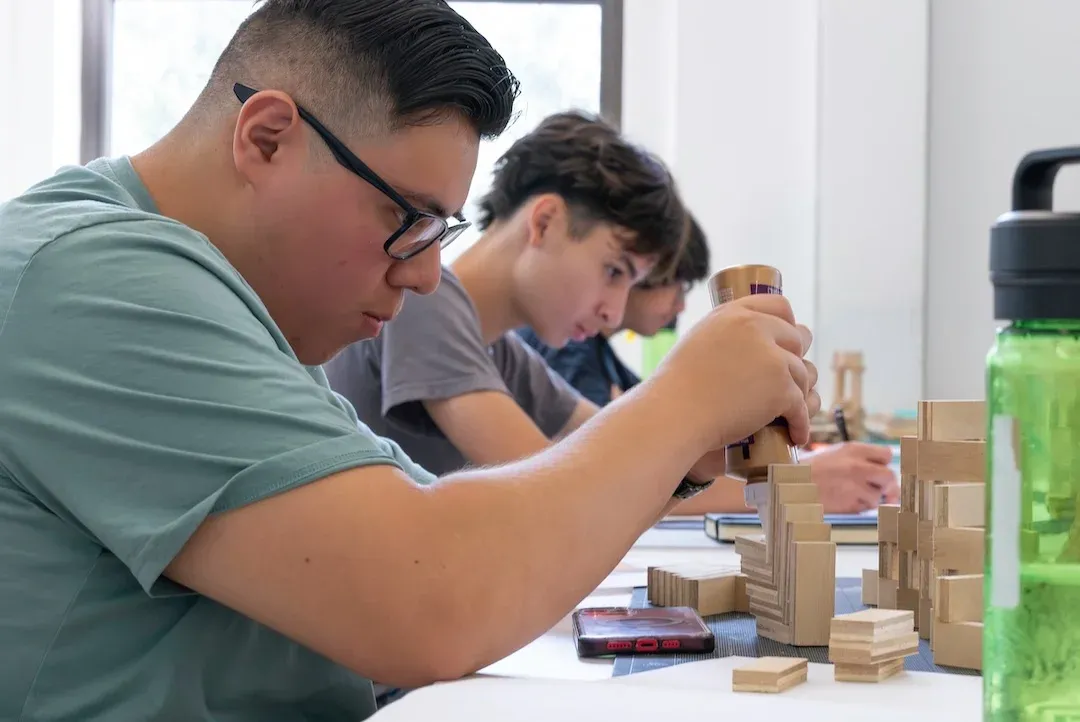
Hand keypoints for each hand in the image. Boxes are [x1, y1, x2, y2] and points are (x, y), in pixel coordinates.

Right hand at [651, 293, 819, 453]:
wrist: (675, 413)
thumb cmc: (676, 387)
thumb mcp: (698, 341)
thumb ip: (727, 334)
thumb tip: (750, 341)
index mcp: (734, 314)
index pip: (778, 306)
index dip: (788, 323)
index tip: (789, 340)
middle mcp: (756, 328)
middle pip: (797, 339)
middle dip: (796, 360)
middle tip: (790, 381)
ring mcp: (773, 359)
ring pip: (803, 374)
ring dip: (799, 394)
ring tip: (793, 412)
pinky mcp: (782, 389)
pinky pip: (802, 406)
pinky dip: (800, 424)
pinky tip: (796, 434)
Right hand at [804, 442, 898, 512]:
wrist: (790, 484)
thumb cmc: (810, 470)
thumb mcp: (835, 454)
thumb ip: (860, 460)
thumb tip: (883, 475)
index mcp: (854, 449)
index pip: (887, 454)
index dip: (883, 464)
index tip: (877, 470)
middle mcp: (858, 465)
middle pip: (889, 475)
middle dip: (883, 484)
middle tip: (872, 488)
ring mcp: (855, 485)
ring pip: (877, 496)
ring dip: (868, 498)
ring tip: (849, 494)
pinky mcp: (850, 503)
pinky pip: (865, 508)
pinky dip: (858, 507)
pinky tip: (842, 500)